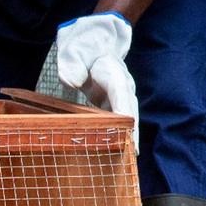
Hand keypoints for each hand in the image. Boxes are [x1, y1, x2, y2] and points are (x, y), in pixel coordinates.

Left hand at [56, 12, 138, 149]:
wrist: (93, 49)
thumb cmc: (82, 54)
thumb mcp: (73, 56)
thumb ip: (72, 67)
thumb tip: (72, 82)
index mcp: (112, 73)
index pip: (120, 94)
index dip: (124, 112)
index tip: (128, 128)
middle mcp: (122, 85)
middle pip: (130, 109)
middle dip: (133, 130)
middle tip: (133, 151)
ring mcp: (123, 95)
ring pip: (130, 117)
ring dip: (132, 135)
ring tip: (132, 155)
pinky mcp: (118, 103)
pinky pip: (124, 120)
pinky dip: (125, 134)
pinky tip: (124, 150)